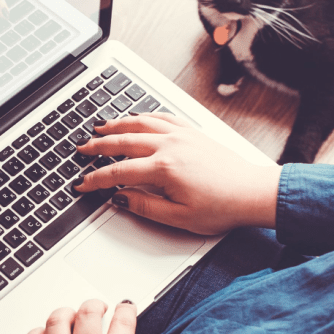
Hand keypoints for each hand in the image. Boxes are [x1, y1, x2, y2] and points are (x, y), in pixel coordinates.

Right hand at [73, 113, 281, 234]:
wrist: (251, 192)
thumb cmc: (222, 206)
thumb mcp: (178, 217)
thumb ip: (144, 206)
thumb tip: (120, 198)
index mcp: (164, 168)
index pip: (118, 172)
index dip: (96, 179)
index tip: (83, 183)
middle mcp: (170, 146)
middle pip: (124, 141)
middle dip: (98, 145)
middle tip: (82, 148)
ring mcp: (182, 136)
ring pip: (141, 123)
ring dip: (117, 124)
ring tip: (100, 127)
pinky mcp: (192, 133)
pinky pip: (162, 117)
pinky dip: (144, 116)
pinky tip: (137, 118)